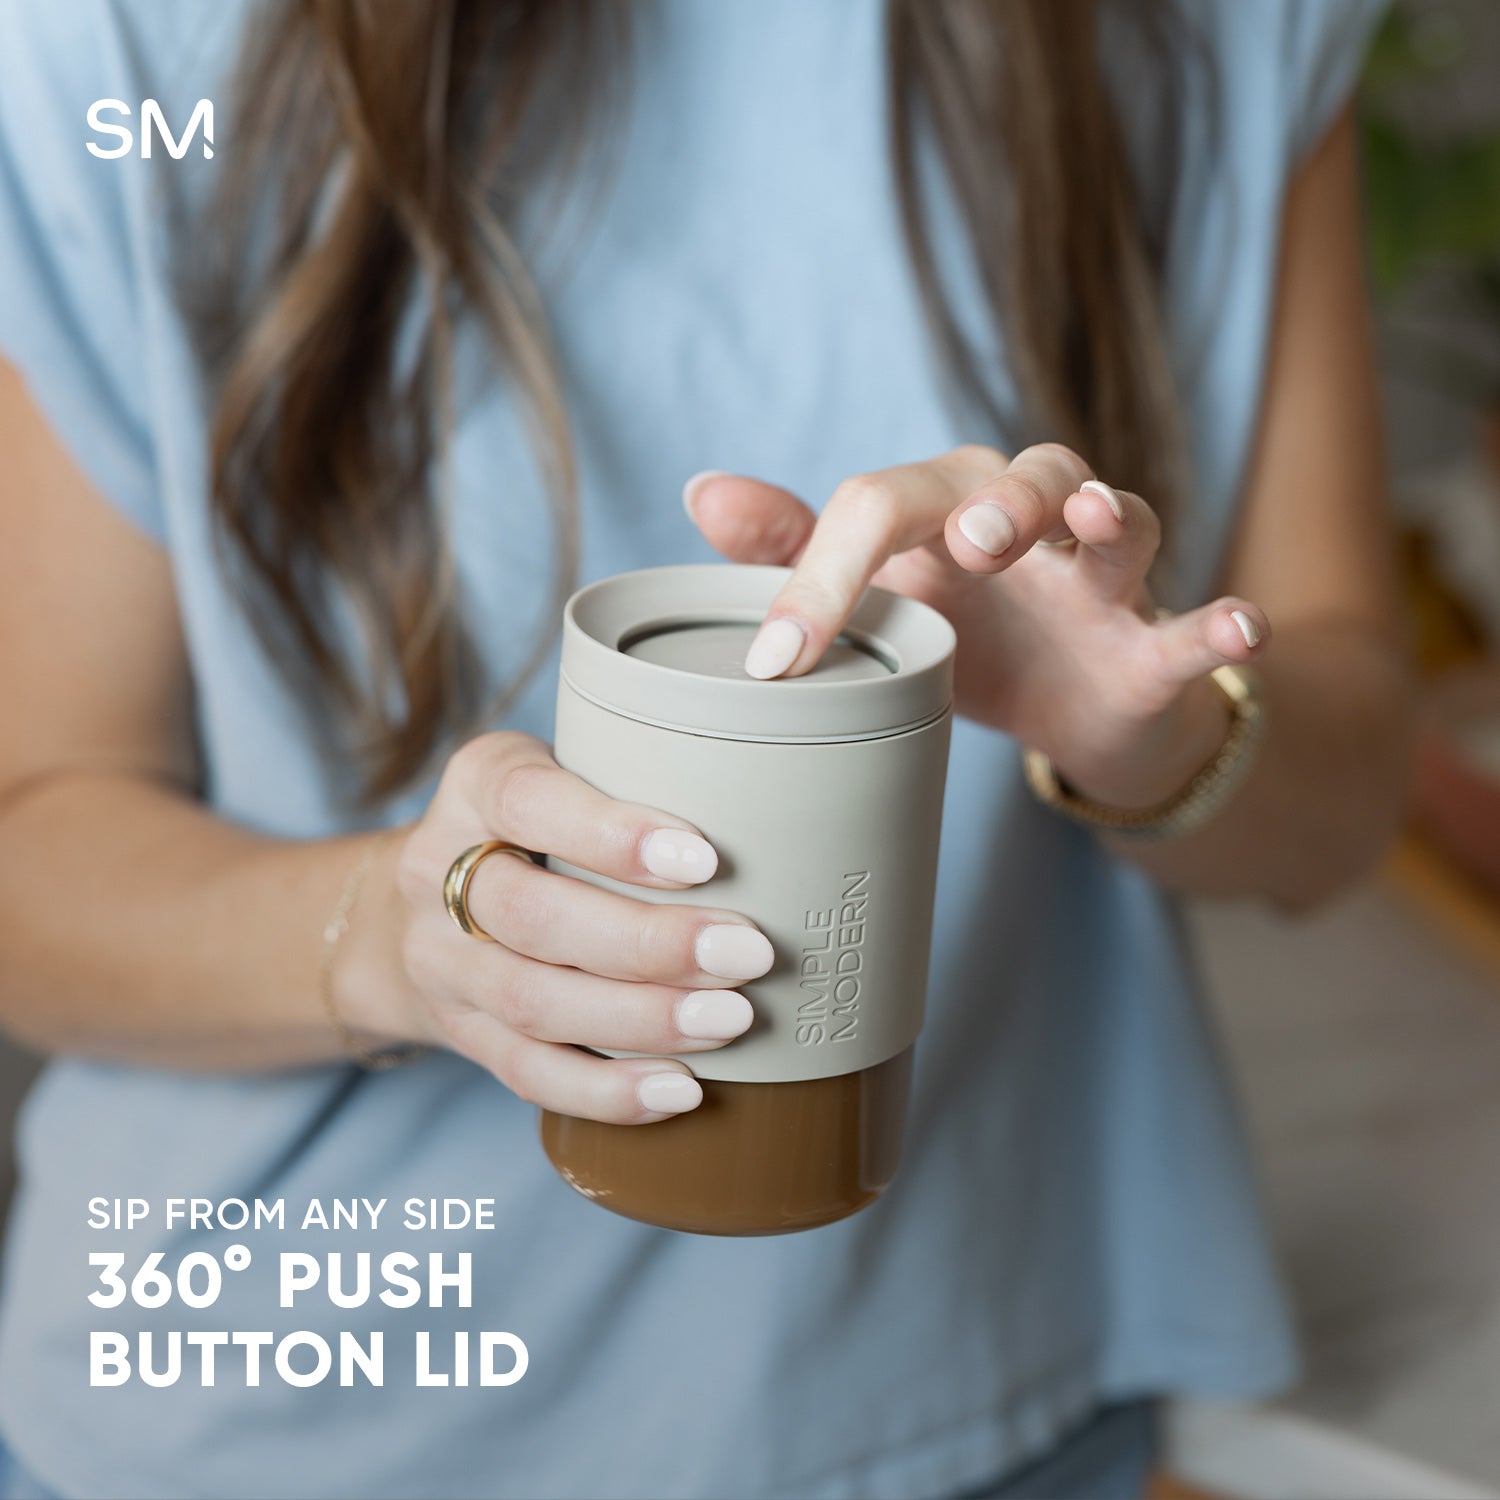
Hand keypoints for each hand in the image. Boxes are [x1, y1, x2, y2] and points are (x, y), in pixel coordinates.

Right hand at [344, 734, 773, 1122]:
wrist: (412, 906)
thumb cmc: (542, 823)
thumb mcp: (568, 770)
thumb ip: (642, 777)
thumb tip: (795, 811)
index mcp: (475, 785)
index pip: (527, 801)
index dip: (612, 834)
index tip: (706, 860)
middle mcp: (437, 871)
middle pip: (530, 917)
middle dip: (647, 944)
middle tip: (748, 954)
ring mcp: (441, 963)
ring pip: (530, 1002)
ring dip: (639, 1020)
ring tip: (732, 1021)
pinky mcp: (461, 1034)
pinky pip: (527, 1074)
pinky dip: (608, 1091)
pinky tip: (681, 1089)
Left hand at [684, 443, 1270, 808]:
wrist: (1068, 714)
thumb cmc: (967, 635)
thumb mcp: (882, 594)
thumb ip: (796, 547)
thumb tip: (701, 490)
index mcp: (947, 511)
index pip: (883, 508)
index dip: (824, 575)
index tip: (772, 666)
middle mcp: (1031, 526)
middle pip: (1019, 476)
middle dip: (995, 500)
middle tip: (968, 540)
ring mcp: (1100, 584)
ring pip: (1120, 521)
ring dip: (1104, 517)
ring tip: (1091, 517)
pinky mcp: (1154, 645)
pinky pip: (1197, 623)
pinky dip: (1224, 623)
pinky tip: (1242, 626)